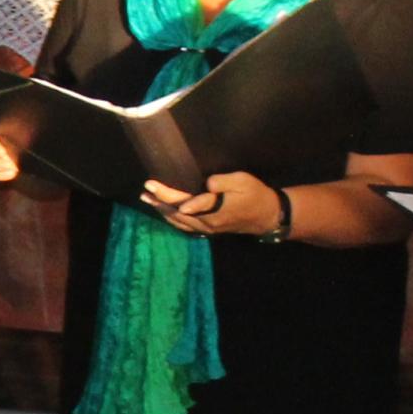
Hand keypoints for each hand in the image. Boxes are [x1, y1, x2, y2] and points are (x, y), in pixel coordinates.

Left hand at [141, 172, 283, 239]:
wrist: (267, 216)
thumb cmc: (255, 194)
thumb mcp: (243, 182)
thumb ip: (223, 182)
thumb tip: (206, 184)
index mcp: (213, 210)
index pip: (185, 201)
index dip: (167, 194)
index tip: (152, 187)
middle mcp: (206, 223)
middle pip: (177, 213)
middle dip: (159, 201)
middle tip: (145, 191)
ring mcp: (206, 229)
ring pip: (178, 222)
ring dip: (162, 211)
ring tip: (147, 200)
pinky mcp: (208, 231)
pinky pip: (185, 227)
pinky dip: (171, 219)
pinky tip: (164, 213)